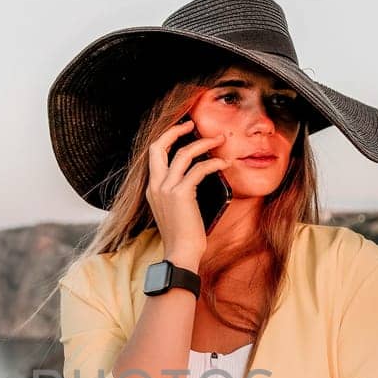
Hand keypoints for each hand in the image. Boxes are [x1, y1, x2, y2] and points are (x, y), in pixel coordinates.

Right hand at [145, 118, 227, 266]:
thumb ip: (177, 192)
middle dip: (176, 130)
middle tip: (194, 124)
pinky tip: (225, 163)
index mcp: (152, 188)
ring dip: (204, 144)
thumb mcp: (175, 210)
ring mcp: (166, 189)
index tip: (184, 131)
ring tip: (220, 140)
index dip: (168, 138)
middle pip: (158, 146)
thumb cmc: (183, 236)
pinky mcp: (180, 194)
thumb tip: (194, 177)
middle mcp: (155, 185)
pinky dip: (214, 163)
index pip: (154, 154)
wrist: (180, 253)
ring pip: (184, 154)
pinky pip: (199, 169)